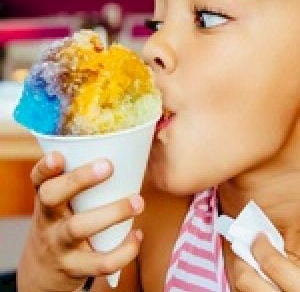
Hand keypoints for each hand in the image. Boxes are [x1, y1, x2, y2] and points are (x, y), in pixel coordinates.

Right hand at [16, 152, 143, 291]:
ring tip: (138, 202)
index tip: (58, 157)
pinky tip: (137, 235)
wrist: (45, 270)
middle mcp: (48, 220)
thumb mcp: (63, 203)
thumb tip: (128, 150)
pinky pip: (101, 262)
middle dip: (79, 180)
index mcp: (47, 199)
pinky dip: (124, 250)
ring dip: (113, 213)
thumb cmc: (65, 223)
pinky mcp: (76, 267)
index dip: (45, 168)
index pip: (39, 180)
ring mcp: (60, 245)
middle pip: (52, 198)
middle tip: (109, 166)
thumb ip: (83, 181)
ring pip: (79, 228)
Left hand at [232, 234, 299, 291]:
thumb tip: (276, 249)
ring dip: (244, 278)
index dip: (260, 246)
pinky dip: (248, 291)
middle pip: (247, 281)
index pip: (273, 265)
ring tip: (251, 268)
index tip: (258, 237)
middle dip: (243, 261)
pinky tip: (258, 285)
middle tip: (247, 250)